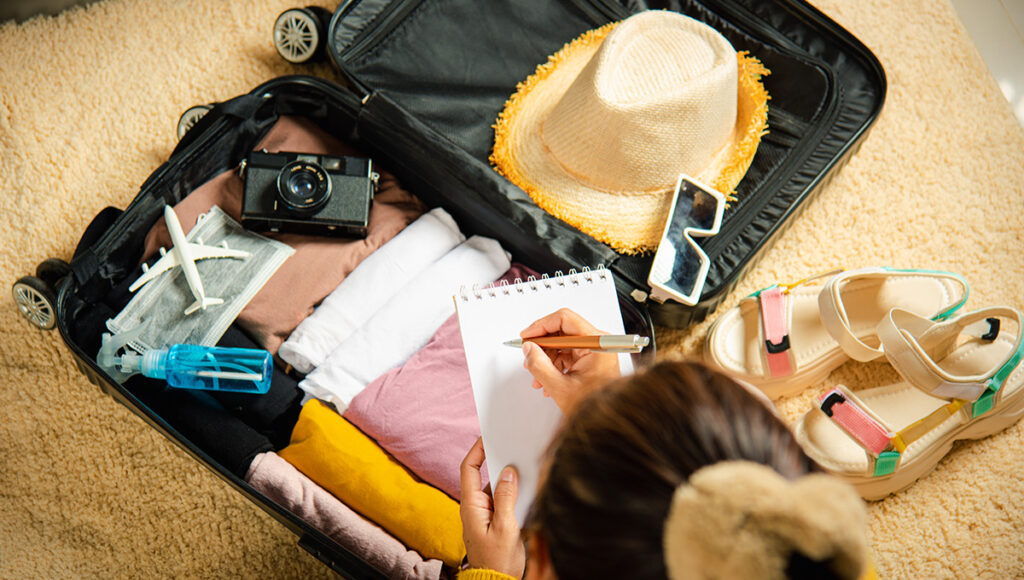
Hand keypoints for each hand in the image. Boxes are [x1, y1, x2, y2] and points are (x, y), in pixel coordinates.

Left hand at [459, 438, 525, 577]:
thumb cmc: (498, 560)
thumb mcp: (506, 528)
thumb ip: (506, 498)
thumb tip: (508, 471)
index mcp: (472, 506)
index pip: (469, 469)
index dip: (477, 449)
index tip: (489, 435)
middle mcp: (475, 507)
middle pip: (483, 475)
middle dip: (497, 459)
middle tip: (512, 445)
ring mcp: (484, 515)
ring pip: (495, 487)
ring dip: (507, 477)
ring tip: (523, 462)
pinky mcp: (494, 522)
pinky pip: (502, 500)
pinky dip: (512, 492)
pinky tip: (526, 487)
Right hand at [520, 308, 620, 412]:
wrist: (606, 422)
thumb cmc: (595, 407)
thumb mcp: (560, 387)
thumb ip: (539, 365)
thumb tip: (529, 349)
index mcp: (596, 344)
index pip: (564, 320)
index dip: (542, 326)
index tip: (527, 335)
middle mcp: (598, 343)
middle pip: (562, 332)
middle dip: (542, 346)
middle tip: (529, 356)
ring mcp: (595, 351)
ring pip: (563, 344)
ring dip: (547, 359)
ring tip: (537, 376)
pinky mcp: (591, 360)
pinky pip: (568, 355)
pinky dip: (555, 365)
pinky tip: (547, 380)